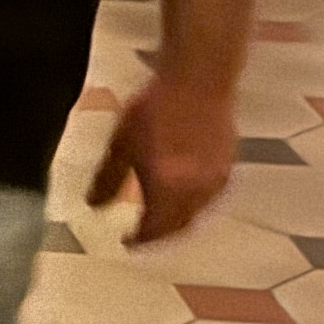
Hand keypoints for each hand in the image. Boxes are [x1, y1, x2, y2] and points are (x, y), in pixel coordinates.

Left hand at [88, 72, 236, 246]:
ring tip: (159, 218)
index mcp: (168, 188)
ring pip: (196, 214)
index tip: (126, 244)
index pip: (154, 229)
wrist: (199, 79)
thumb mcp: (121, 142)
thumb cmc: (155, 107)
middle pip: (178, 227)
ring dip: (177, 222)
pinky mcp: (228, 168)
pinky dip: (192, 205)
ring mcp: (216, 181)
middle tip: (142, 236)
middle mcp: (196, 191)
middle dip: (160, 235)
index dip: (140, 241)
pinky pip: (209, 199)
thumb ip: (108, 178)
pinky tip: (181, 195)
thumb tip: (94, 207)